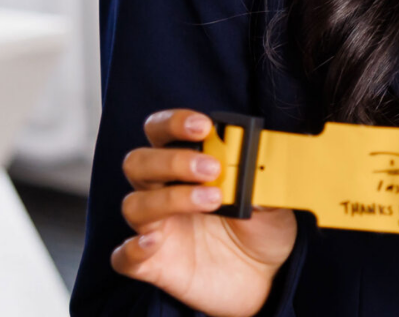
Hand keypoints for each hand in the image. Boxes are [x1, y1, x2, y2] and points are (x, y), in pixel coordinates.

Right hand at [111, 109, 298, 316]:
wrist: (268, 276)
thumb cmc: (263, 228)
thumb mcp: (274, 200)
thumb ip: (263, 179)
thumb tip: (258, 160)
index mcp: (188, 166)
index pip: (162, 132)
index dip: (175, 123)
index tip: (204, 126)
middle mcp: (164, 191)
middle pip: (139, 162)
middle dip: (172, 160)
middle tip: (211, 168)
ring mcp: (156, 228)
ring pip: (134, 204)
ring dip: (170, 198)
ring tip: (212, 200)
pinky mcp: (153, 264)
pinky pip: (125, 257)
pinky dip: (133, 248)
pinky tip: (154, 241)